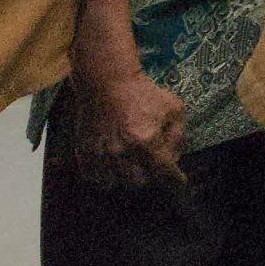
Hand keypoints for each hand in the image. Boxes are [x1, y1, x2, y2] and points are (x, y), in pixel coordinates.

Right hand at [59, 71, 186, 190]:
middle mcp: (122, 152)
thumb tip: (174, 159)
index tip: (179, 182)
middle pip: (140, 182)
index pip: (164, 173)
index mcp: (146, 141)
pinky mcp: (85, 153)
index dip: (175, 180)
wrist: (106, 82)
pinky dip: (106, 176)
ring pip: (117, 183)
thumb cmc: (144, 94)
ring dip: (127, 177)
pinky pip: (96, 178)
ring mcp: (101, 154)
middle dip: (150, 176)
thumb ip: (178, 136)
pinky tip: (114, 166)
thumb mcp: (174, 109)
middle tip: (154, 165)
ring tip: (133, 164)